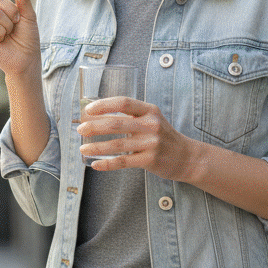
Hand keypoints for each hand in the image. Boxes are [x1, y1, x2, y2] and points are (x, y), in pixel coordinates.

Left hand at [78, 96, 203, 182]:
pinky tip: (95, 164)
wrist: (187, 157)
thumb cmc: (163, 136)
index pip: (124, 102)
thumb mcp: (152, 119)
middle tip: (80, 129)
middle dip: (94, 126)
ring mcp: (151, 143)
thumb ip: (131, 116)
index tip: (88, 110)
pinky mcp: (150, 160)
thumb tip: (97, 116)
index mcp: (149, 111)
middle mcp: (151, 125)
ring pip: (117, 144)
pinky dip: (107, 164)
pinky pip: (124, 162)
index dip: (104, 105)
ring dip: (96, 147)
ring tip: (82, 148)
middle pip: (116, 124)